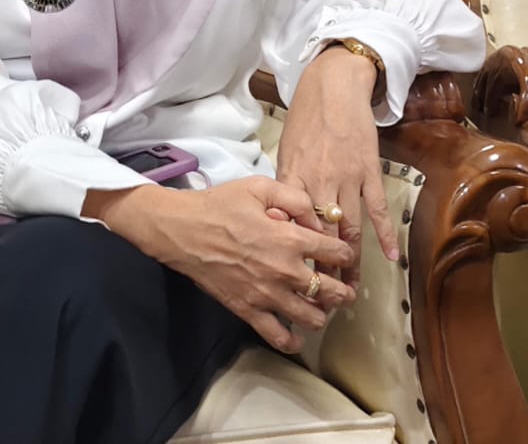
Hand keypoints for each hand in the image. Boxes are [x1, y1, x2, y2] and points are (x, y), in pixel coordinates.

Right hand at [85, 178, 354, 352]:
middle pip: (333, 291)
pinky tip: (295, 334)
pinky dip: (292, 340)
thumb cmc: (219, 204)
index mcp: (290, 239)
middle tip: (342, 287)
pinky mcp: (248, 310)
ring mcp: (267, 295)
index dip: (346, 253)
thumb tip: (319, 220)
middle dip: (344, 290)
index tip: (342, 254)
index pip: (337, 253)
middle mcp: (285, 271)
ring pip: (312, 318)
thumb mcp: (259, 186)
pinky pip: (278, 337)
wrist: (181, 230)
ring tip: (319, 307)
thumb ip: (295, 198)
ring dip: (322, 314)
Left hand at [276, 44, 397, 287]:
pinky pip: (376, 209)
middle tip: (324, 298)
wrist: (334, 88)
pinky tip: (389, 258)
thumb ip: (284, 187)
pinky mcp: (368, 172)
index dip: (293, 256)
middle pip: (320, 235)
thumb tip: (280, 220)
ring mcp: (346, 179)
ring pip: (348, 228)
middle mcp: (317, 182)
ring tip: (351, 289)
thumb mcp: (285, 152)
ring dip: (350, 261)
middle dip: (322, 268)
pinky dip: (383, 235)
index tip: (293, 280)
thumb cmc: (305, 119)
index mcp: (292, 178)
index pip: (291, 226)